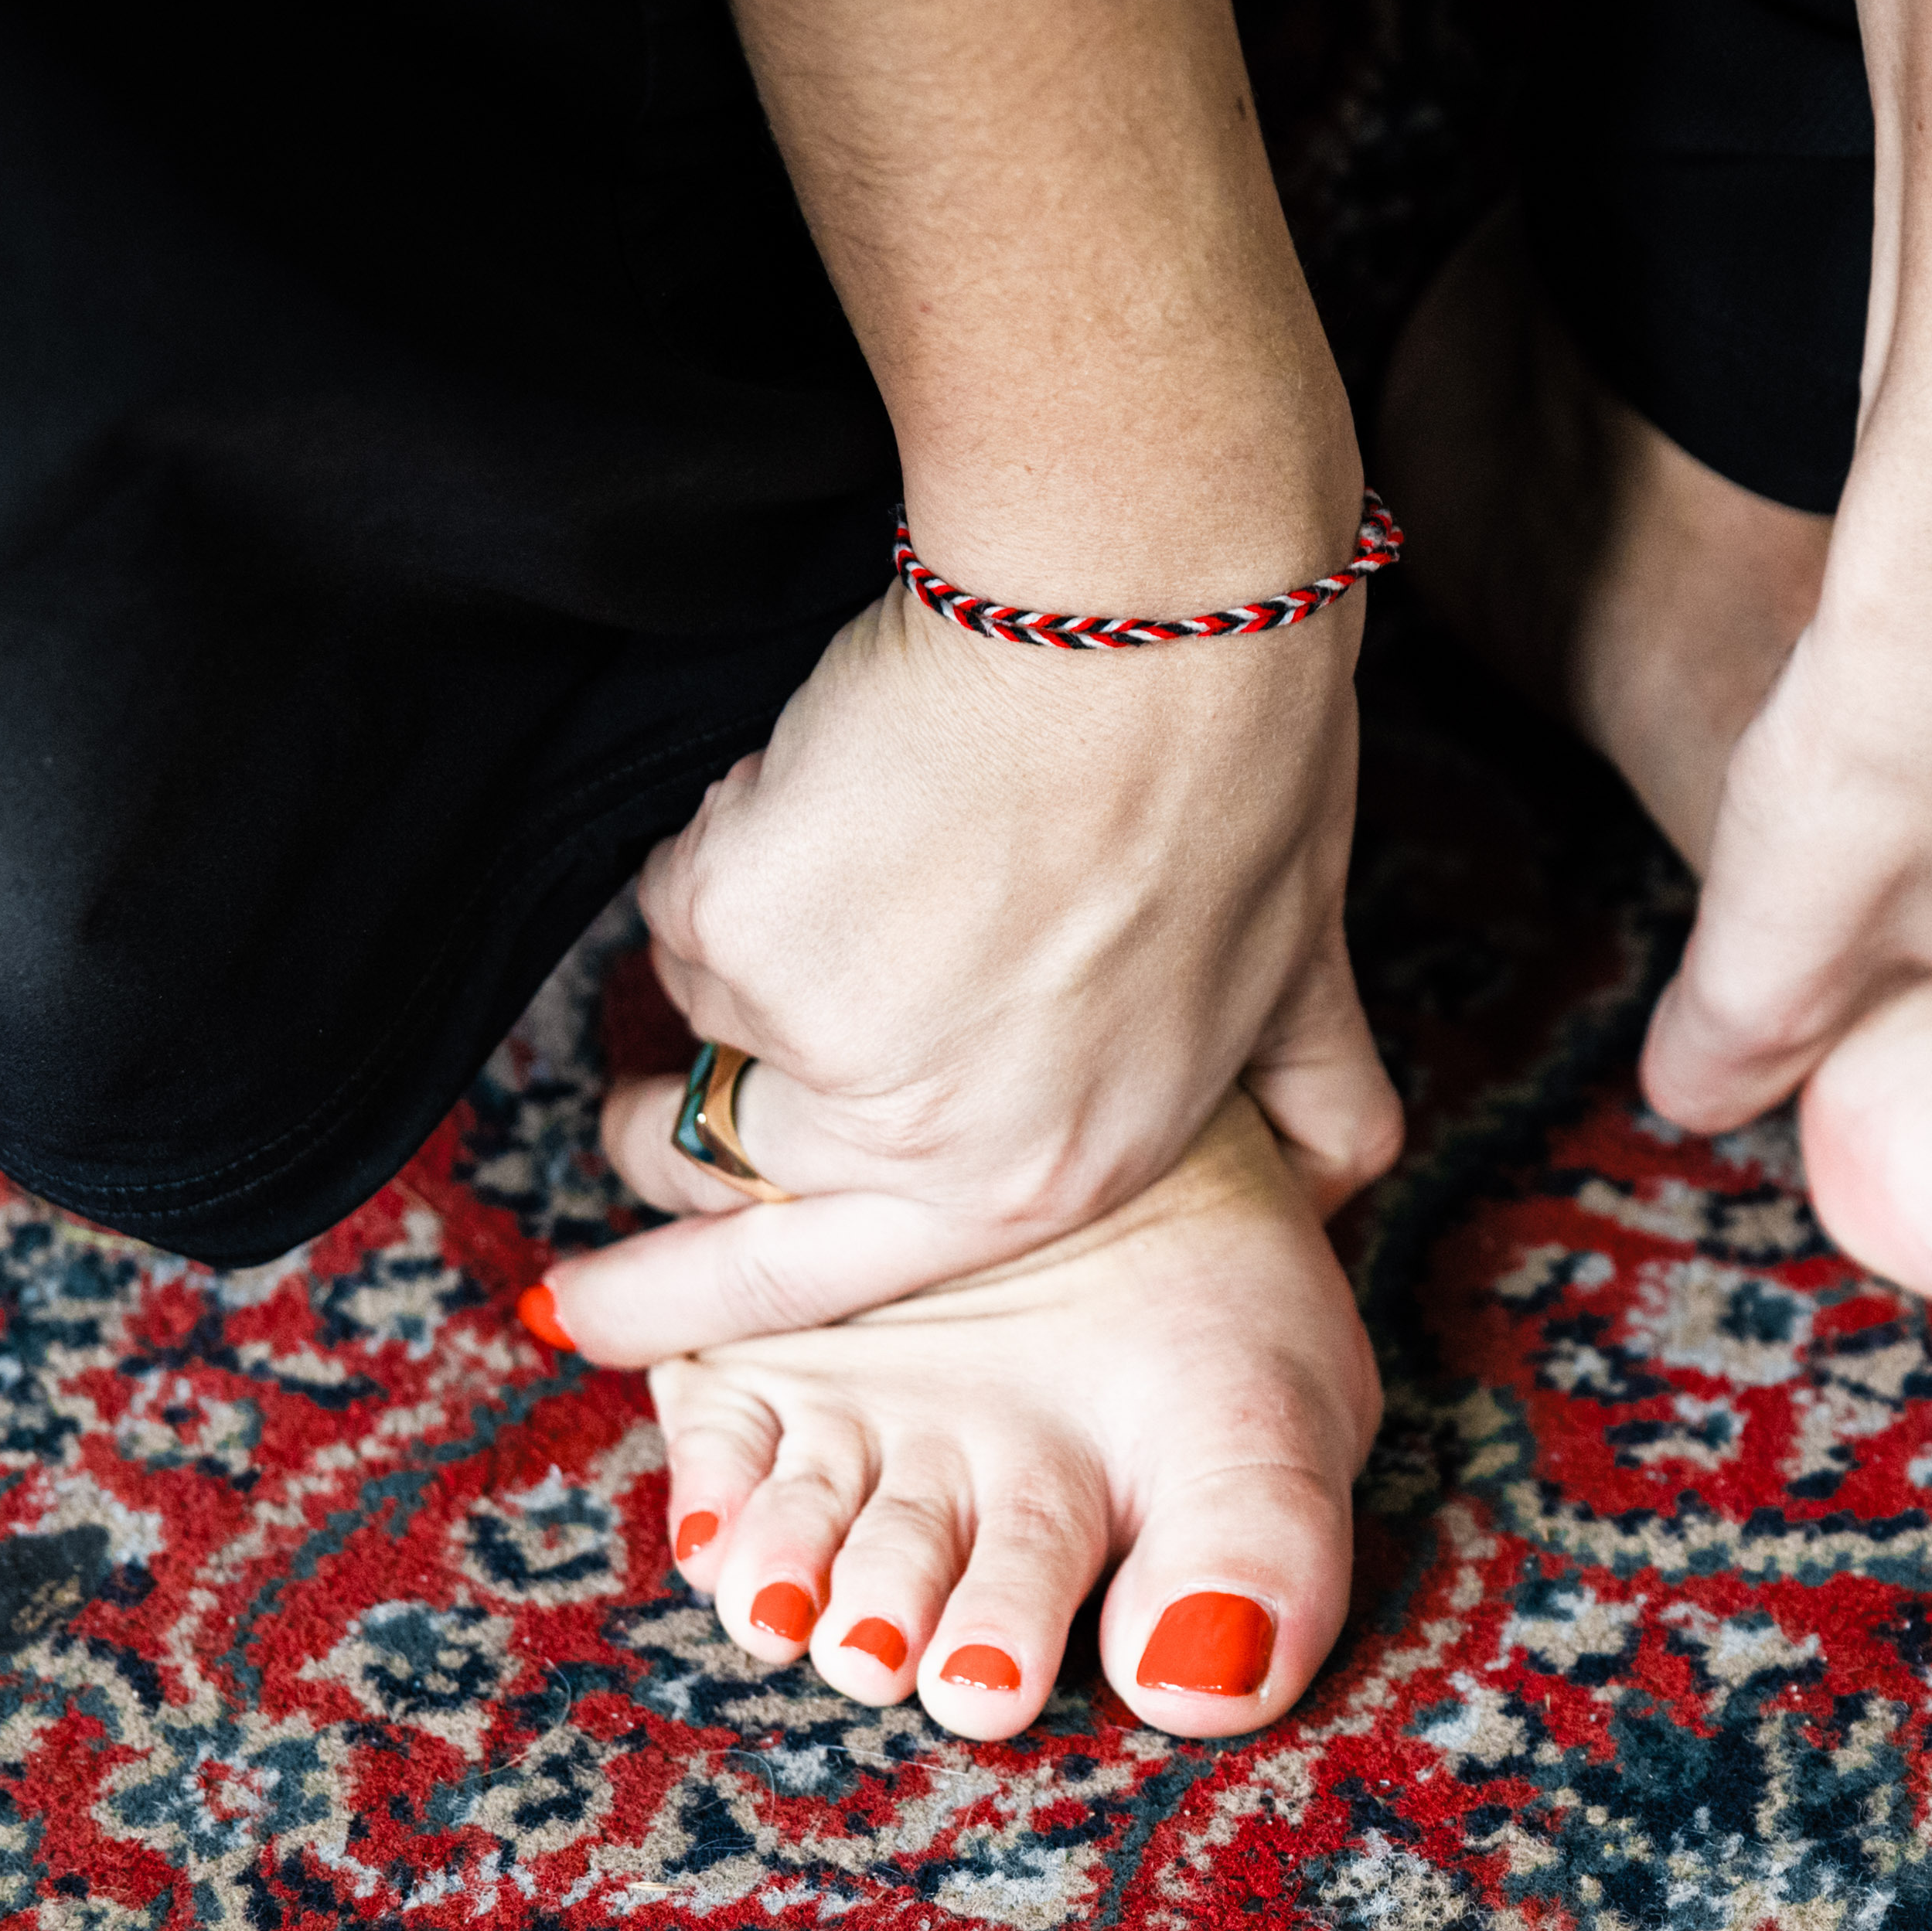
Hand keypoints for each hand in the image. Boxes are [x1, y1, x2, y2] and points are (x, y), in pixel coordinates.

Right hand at [529, 574, 1401, 1366]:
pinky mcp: (740, 927)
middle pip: (713, 1172)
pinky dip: (741, 822)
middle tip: (614, 1145)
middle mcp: (926, 1144)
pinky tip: (856, 765)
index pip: (834, 1278)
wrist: (1155, 614)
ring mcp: (825, 1045)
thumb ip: (1308, 1104)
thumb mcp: (1303, 981)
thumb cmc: (1240, 775)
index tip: (593, 1316)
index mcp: (1046, 1177)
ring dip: (759, 917)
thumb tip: (1338, 1195)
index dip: (696, 1300)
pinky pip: (685, 889)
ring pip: (708, 999)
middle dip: (641, 1166)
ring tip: (885, 820)